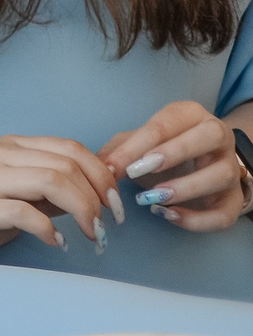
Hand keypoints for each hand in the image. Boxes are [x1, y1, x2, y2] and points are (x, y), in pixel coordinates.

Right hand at [0, 134, 120, 255]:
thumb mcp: (28, 192)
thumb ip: (59, 184)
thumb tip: (108, 183)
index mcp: (11, 145)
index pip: (69, 147)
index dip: (102, 174)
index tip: (116, 202)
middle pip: (64, 166)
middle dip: (95, 198)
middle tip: (105, 225)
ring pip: (50, 182)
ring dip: (81, 211)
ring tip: (89, 233)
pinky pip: (24, 213)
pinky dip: (48, 229)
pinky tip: (57, 241)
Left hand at [101, 102, 250, 232]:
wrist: (198, 165)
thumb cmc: (161, 148)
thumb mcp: (138, 142)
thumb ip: (119, 150)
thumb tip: (101, 166)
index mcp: (191, 115)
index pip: (168, 123)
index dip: (142, 144)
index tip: (118, 166)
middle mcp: (218, 136)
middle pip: (211, 134)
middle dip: (175, 152)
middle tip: (140, 172)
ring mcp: (231, 167)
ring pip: (223, 174)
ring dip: (187, 188)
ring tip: (154, 199)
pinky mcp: (234, 199)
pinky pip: (226, 212)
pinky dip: (199, 220)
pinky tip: (169, 217)